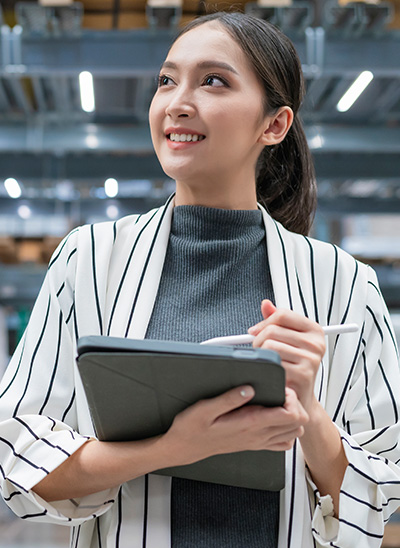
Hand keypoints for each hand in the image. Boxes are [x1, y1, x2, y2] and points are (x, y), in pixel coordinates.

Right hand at [161, 385, 308, 466]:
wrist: (185, 448)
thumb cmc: (192, 428)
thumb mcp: (205, 408)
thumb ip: (229, 399)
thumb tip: (249, 388)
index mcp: (250, 424)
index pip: (291, 415)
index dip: (291, 398)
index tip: (278, 387)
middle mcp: (258, 435)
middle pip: (298, 423)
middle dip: (295, 404)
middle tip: (279, 392)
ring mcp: (258, 442)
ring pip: (294, 433)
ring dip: (292, 415)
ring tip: (277, 402)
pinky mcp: (255, 444)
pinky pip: (282, 442)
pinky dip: (285, 428)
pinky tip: (273, 416)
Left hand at [249, 300, 325, 413]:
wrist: (300, 396)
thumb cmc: (294, 366)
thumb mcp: (289, 339)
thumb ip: (277, 321)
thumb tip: (266, 304)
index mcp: (314, 330)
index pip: (282, 315)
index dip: (264, 322)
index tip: (256, 331)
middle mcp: (316, 344)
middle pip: (272, 330)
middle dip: (258, 340)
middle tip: (260, 350)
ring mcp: (310, 359)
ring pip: (269, 346)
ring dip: (261, 355)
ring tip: (266, 362)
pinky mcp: (302, 375)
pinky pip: (272, 364)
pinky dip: (266, 368)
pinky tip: (271, 372)